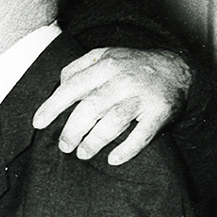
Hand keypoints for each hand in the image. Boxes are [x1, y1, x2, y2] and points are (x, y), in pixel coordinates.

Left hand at [30, 47, 190, 164]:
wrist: (178, 69)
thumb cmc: (132, 67)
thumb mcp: (105, 56)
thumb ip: (79, 68)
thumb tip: (57, 86)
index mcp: (106, 65)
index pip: (72, 86)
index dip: (53, 106)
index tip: (38, 123)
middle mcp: (123, 79)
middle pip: (91, 107)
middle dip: (72, 130)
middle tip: (64, 146)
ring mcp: (143, 96)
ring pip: (114, 121)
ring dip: (94, 141)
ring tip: (82, 153)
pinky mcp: (160, 111)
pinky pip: (143, 134)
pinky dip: (127, 149)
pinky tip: (113, 159)